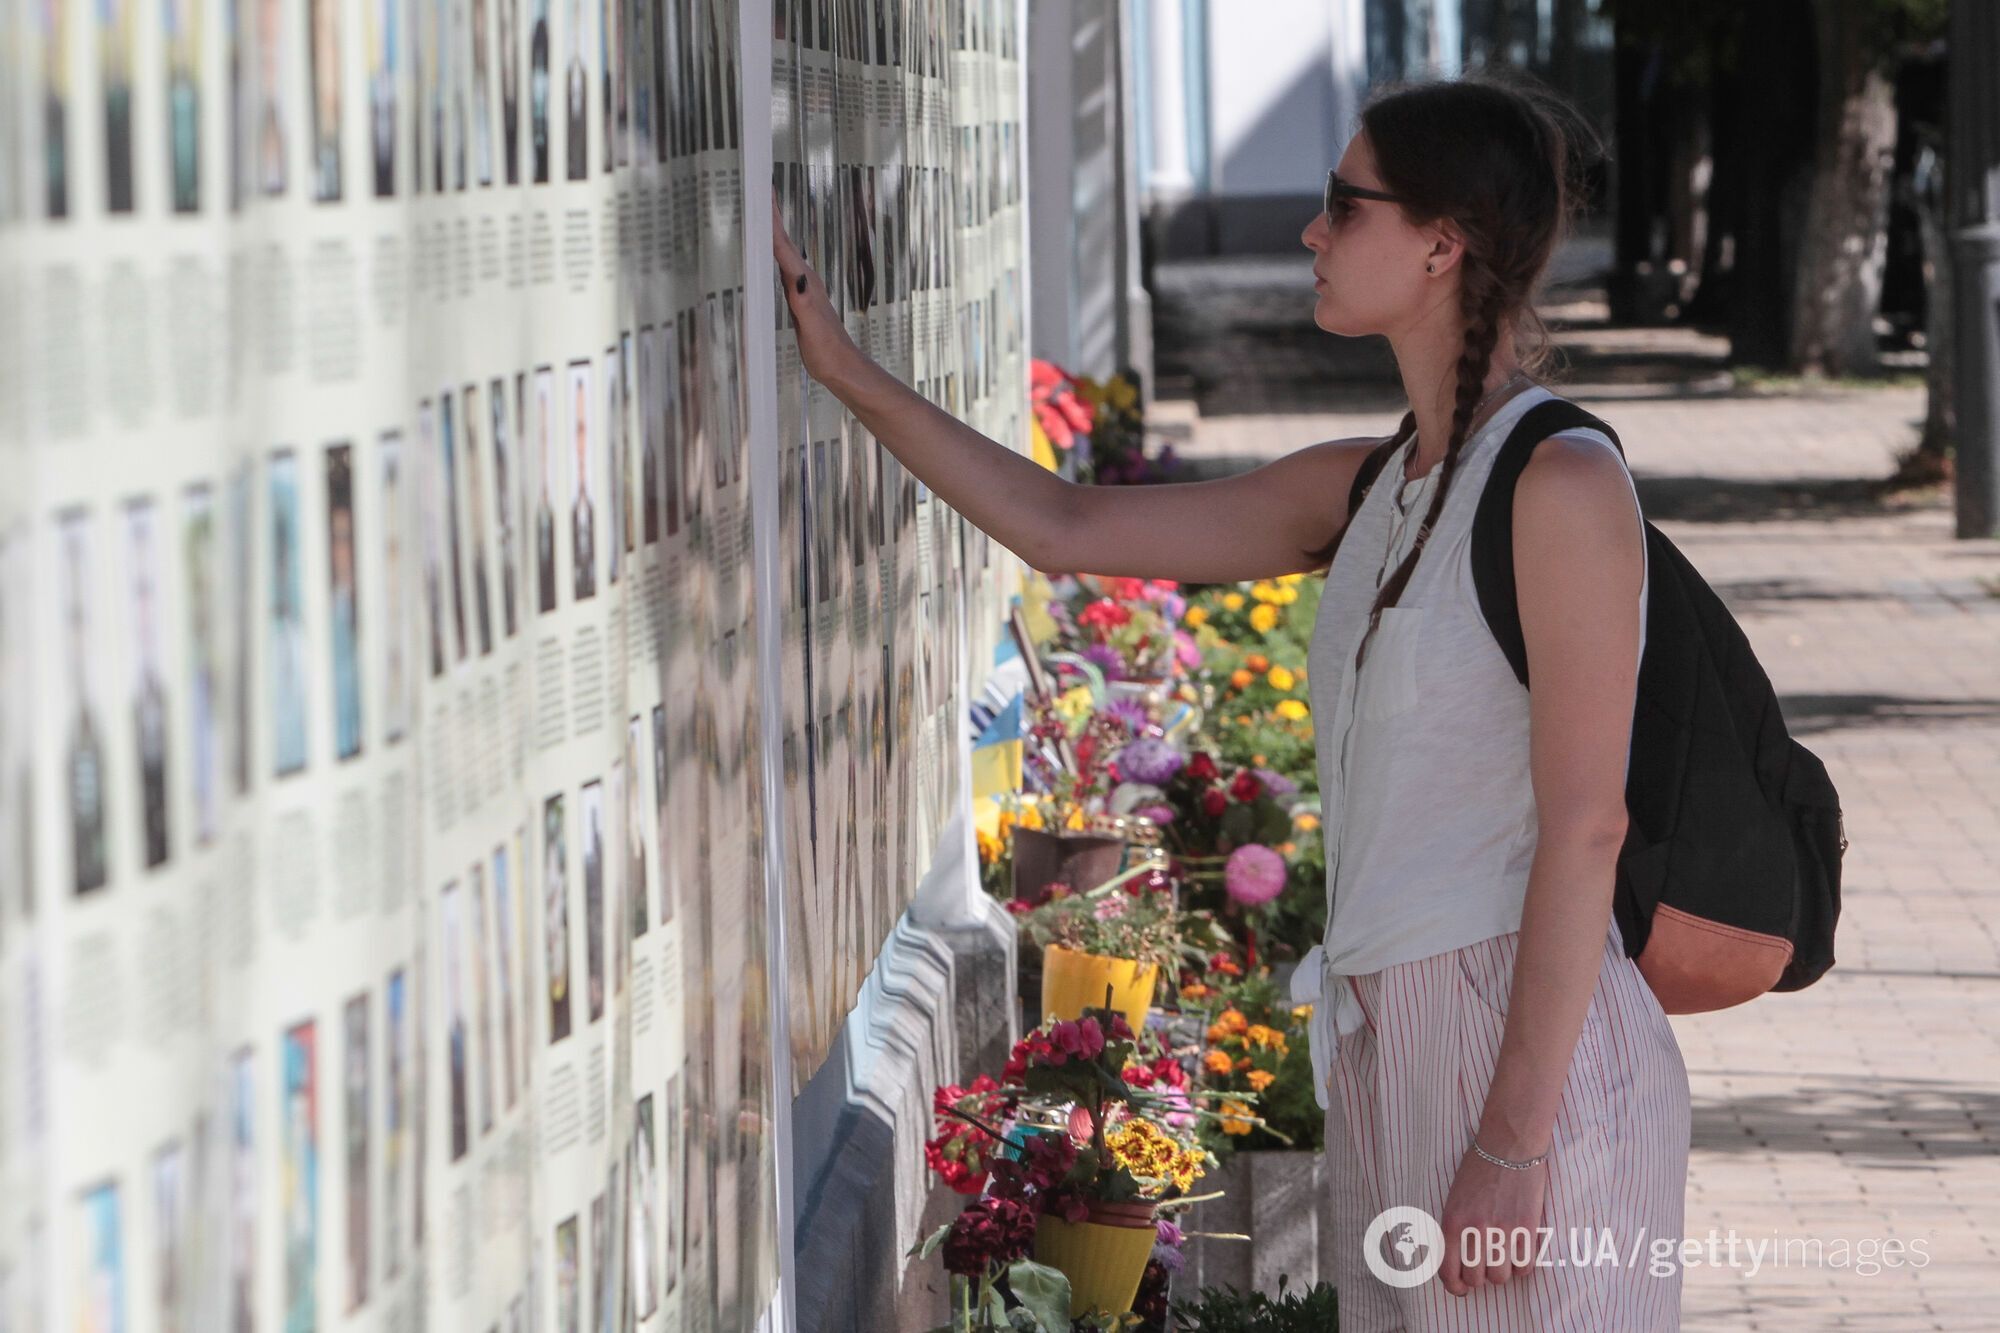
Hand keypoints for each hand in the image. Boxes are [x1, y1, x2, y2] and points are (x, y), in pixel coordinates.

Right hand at [772, 194, 862, 385]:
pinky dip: (772, 252)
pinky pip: (780, 266)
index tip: (762, 191)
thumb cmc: (829, 351)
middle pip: (782, 240)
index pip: (783, 244)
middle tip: (757, 186)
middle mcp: (804, 279)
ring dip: (771, 229)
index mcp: (805, 281)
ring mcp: (801, 287)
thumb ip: (805, 303)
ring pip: (781, 250)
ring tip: (759, 208)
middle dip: (771, 213)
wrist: (842, 367)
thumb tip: (797, 278)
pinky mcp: (798, 297)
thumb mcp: (814, 328)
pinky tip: (767, 250)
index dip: (772, 218)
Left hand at [1437, 1145, 1547, 1296]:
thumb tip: (1458, 1260)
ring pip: (1501, 1277)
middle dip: (1480, 1278)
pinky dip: (1523, 1266)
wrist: (1508, 1145)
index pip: (1448, 1272)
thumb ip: (1455, 1228)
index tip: (1462, 1289)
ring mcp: (1502, 1231)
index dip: (1456, 1287)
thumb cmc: (1478, 1168)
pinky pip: (1525, 1267)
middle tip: (1486, 1267)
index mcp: (1452, 1222)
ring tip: (1504, 1256)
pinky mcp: (1526, 1228)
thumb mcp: (1454, 1198)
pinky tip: (1520, 1253)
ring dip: (1503, 1272)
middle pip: (1477, 1280)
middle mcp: (1474, 1230)